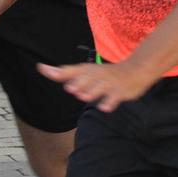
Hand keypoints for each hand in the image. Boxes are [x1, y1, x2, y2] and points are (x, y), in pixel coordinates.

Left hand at [36, 60, 156, 112]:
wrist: (136, 69)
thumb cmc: (106, 73)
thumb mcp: (87, 70)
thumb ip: (65, 72)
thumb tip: (42, 68)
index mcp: (88, 70)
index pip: (70, 70)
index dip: (58, 72)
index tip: (43, 69)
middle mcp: (97, 75)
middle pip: (86, 79)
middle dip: (79, 84)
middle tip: (70, 89)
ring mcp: (109, 83)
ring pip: (100, 87)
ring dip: (92, 91)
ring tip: (84, 96)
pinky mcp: (120, 91)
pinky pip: (115, 98)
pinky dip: (109, 102)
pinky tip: (104, 108)